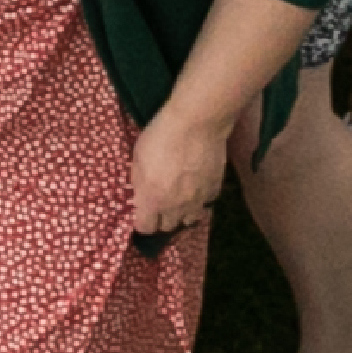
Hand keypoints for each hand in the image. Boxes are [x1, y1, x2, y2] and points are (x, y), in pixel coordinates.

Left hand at [127, 99, 240, 244]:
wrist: (196, 124)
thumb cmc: (160, 137)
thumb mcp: (137, 158)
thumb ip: (138, 182)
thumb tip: (140, 195)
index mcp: (152, 199)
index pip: (146, 228)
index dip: (142, 222)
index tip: (141, 213)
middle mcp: (175, 206)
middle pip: (167, 226)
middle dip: (161, 218)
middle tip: (159, 204)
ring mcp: (197, 200)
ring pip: (189, 219)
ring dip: (181, 213)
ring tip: (178, 199)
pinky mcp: (214, 190)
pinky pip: (205, 203)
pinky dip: (199, 199)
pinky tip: (195, 185)